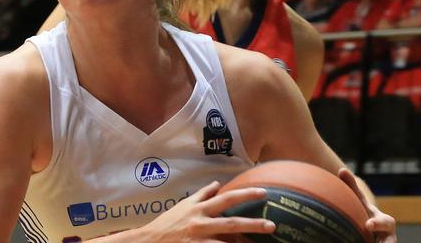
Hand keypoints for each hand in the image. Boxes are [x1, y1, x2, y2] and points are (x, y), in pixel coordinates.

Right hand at [137, 181, 274, 242]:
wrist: (148, 241)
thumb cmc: (168, 223)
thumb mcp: (184, 205)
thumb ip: (202, 195)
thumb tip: (218, 184)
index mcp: (199, 208)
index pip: (226, 198)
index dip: (245, 194)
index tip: (263, 192)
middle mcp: (200, 223)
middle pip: (232, 223)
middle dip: (253, 224)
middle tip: (272, 225)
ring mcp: (198, 240)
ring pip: (226, 242)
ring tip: (260, 242)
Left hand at [339, 169, 395, 242]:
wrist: (370, 227)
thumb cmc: (362, 211)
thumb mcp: (359, 201)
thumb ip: (351, 186)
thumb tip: (341, 169)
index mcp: (383, 221)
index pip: (385, 222)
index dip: (377, 224)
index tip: (368, 225)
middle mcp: (388, 236)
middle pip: (391, 242)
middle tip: (369, 231)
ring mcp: (386, 242)